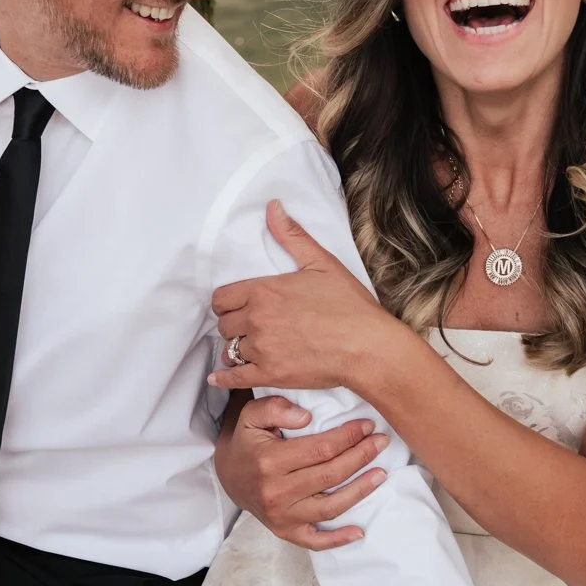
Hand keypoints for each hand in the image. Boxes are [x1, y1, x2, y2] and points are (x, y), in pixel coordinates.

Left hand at [210, 201, 405, 394]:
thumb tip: (272, 207)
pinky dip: (224, 379)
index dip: (227, 302)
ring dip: (236, 348)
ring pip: (229, 350)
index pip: (222, 298)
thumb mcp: (321, 263)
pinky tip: (218, 378)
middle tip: (246, 326)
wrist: (367, 346)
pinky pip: (235, 378)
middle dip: (233, 324)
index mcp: (264, 291)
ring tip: (247, 348)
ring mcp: (262, 349)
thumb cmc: (349, 305)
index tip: (237, 306)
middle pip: (223, 324)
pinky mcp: (270, 374)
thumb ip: (292, 236)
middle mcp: (257, 319)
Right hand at [216, 395, 387, 549]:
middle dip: (361, 456)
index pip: (321, 449)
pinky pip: (315, 541)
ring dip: (360, 491)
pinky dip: (338, 540)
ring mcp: (281, 516)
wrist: (229, 476)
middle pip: (331, 475)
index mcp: (269, 461)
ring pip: (330, 507)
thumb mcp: (251, 416)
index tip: (366, 426)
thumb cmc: (247, 442)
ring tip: (381, 473)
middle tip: (380, 442)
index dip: (349, 437)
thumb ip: (275, 408)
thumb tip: (306, 416)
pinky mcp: (285, 531)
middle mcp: (276, 492)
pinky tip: (359, 531)